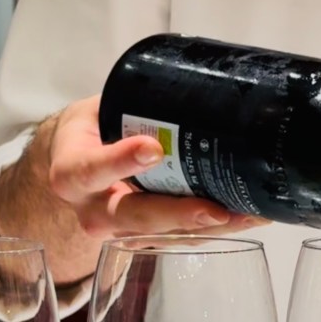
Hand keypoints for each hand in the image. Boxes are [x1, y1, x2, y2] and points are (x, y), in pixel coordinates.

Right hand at [47, 95, 266, 237]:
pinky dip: (215, 231)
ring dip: (210, 228)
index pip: (91, 169)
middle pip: (135, 217)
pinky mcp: (146, 240)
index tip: (152, 148)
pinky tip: (245, 219)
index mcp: (73, 173)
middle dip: (179, 215)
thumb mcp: (96, 112)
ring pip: (164, 235)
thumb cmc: (91, 133)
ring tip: (248, 215)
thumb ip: (128, 103)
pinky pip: (180, 240)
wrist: (77, 168)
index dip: (121, 162)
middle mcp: (94, 210)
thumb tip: (188, 82)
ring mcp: (121, 231)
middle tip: (216, 210)